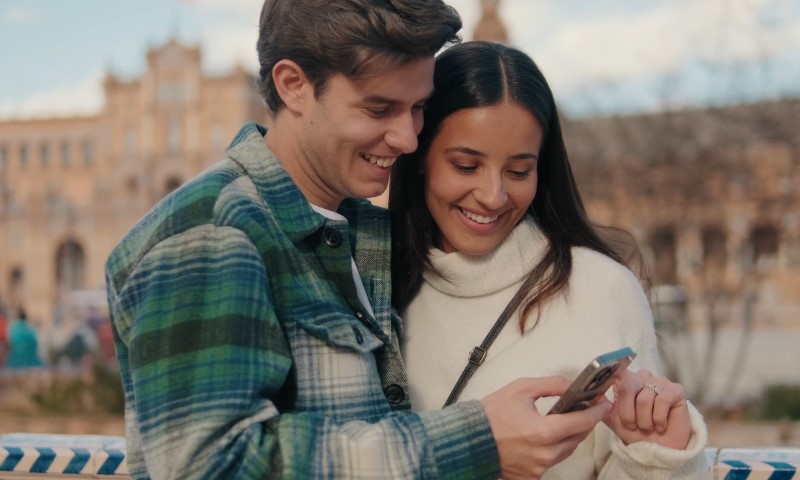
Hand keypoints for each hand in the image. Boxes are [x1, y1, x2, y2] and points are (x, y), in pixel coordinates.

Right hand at [481, 376, 612, 479]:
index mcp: (544, 431)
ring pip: (566, 451)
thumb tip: (573, 385)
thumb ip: (552, 384)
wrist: (468, 439)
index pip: (583, 422)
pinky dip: (553, 448)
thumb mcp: (521, 389)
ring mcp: (538, 468)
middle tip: (584, 408)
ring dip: (569, 436)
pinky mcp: (531, 477)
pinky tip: (544, 437)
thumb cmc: (492, 413)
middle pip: (578, 437)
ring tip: (563, 421)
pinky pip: (551, 461)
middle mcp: (545, 454)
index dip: (597, 411)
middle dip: (584, 422)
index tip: (603, 403)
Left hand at [604, 369, 690, 449]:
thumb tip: (588, 393)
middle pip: (627, 387)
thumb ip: (601, 404)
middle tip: (633, 425)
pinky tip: (661, 425)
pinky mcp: (676, 390)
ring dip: (644, 420)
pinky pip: (662, 401)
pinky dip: (659, 419)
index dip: (610, 376)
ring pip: (644, 398)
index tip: (607, 386)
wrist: (658, 450)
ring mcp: (660, 381)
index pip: (616, 371)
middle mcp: (643, 377)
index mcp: (626, 380)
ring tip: (649, 426)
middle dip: (628, 413)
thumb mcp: (613, 419)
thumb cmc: (636, 432)